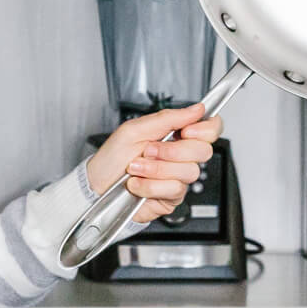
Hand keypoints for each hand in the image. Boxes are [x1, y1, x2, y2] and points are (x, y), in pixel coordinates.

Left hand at [84, 103, 223, 225]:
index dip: (206, 128)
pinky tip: (137, 184)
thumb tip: (196, 109)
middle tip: (149, 150)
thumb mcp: (134, 129)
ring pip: (188, 172)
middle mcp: (180, 157)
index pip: (210, 128)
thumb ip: (167, 118)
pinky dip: (150, 185)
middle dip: (172, 150)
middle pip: (203, 151)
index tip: (188, 130)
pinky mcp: (172, 198)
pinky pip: (174, 189)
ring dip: (156, 169)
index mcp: (175, 135)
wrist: (97, 185)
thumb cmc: (112, 158)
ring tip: (136, 168)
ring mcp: (177, 178)